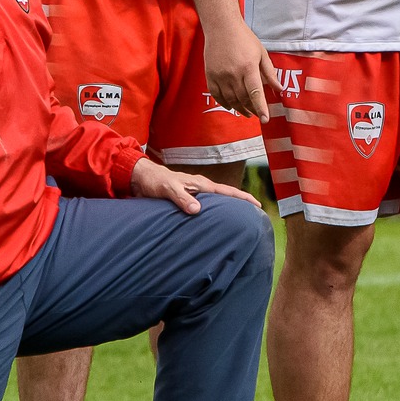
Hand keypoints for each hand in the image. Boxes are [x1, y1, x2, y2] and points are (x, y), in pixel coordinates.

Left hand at [130, 157, 258, 212]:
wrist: (141, 178)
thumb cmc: (155, 181)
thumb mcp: (168, 189)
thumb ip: (182, 199)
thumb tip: (197, 210)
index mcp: (201, 184)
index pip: (227, 191)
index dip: (243, 198)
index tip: (258, 205)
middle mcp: (201, 188)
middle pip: (227, 196)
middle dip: (241, 204)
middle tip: (255, 216)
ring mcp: (195, 194)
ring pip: (217, 202)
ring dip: (228, 209)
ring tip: (239, 220)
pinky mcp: (187, 199)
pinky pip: (206, 206)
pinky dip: (214, 212)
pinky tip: (215, 222)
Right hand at [203, 19, 279, 121]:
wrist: (221, 27)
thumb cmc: (244, 39)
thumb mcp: (261, 53)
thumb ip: (269, 72)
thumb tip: (279, 89)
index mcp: (248, 67)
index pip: (255, 93)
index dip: (261, 108)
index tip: (265, 119)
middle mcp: (233, 73)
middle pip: (243, 98)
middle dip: (252, 109)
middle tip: (258, 115)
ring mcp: (220, 75)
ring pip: (230, 99)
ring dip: (240, 109)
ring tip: (247, 113)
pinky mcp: (210, 75)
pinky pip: (217, 95)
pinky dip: (224, 103)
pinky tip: (231, 107)